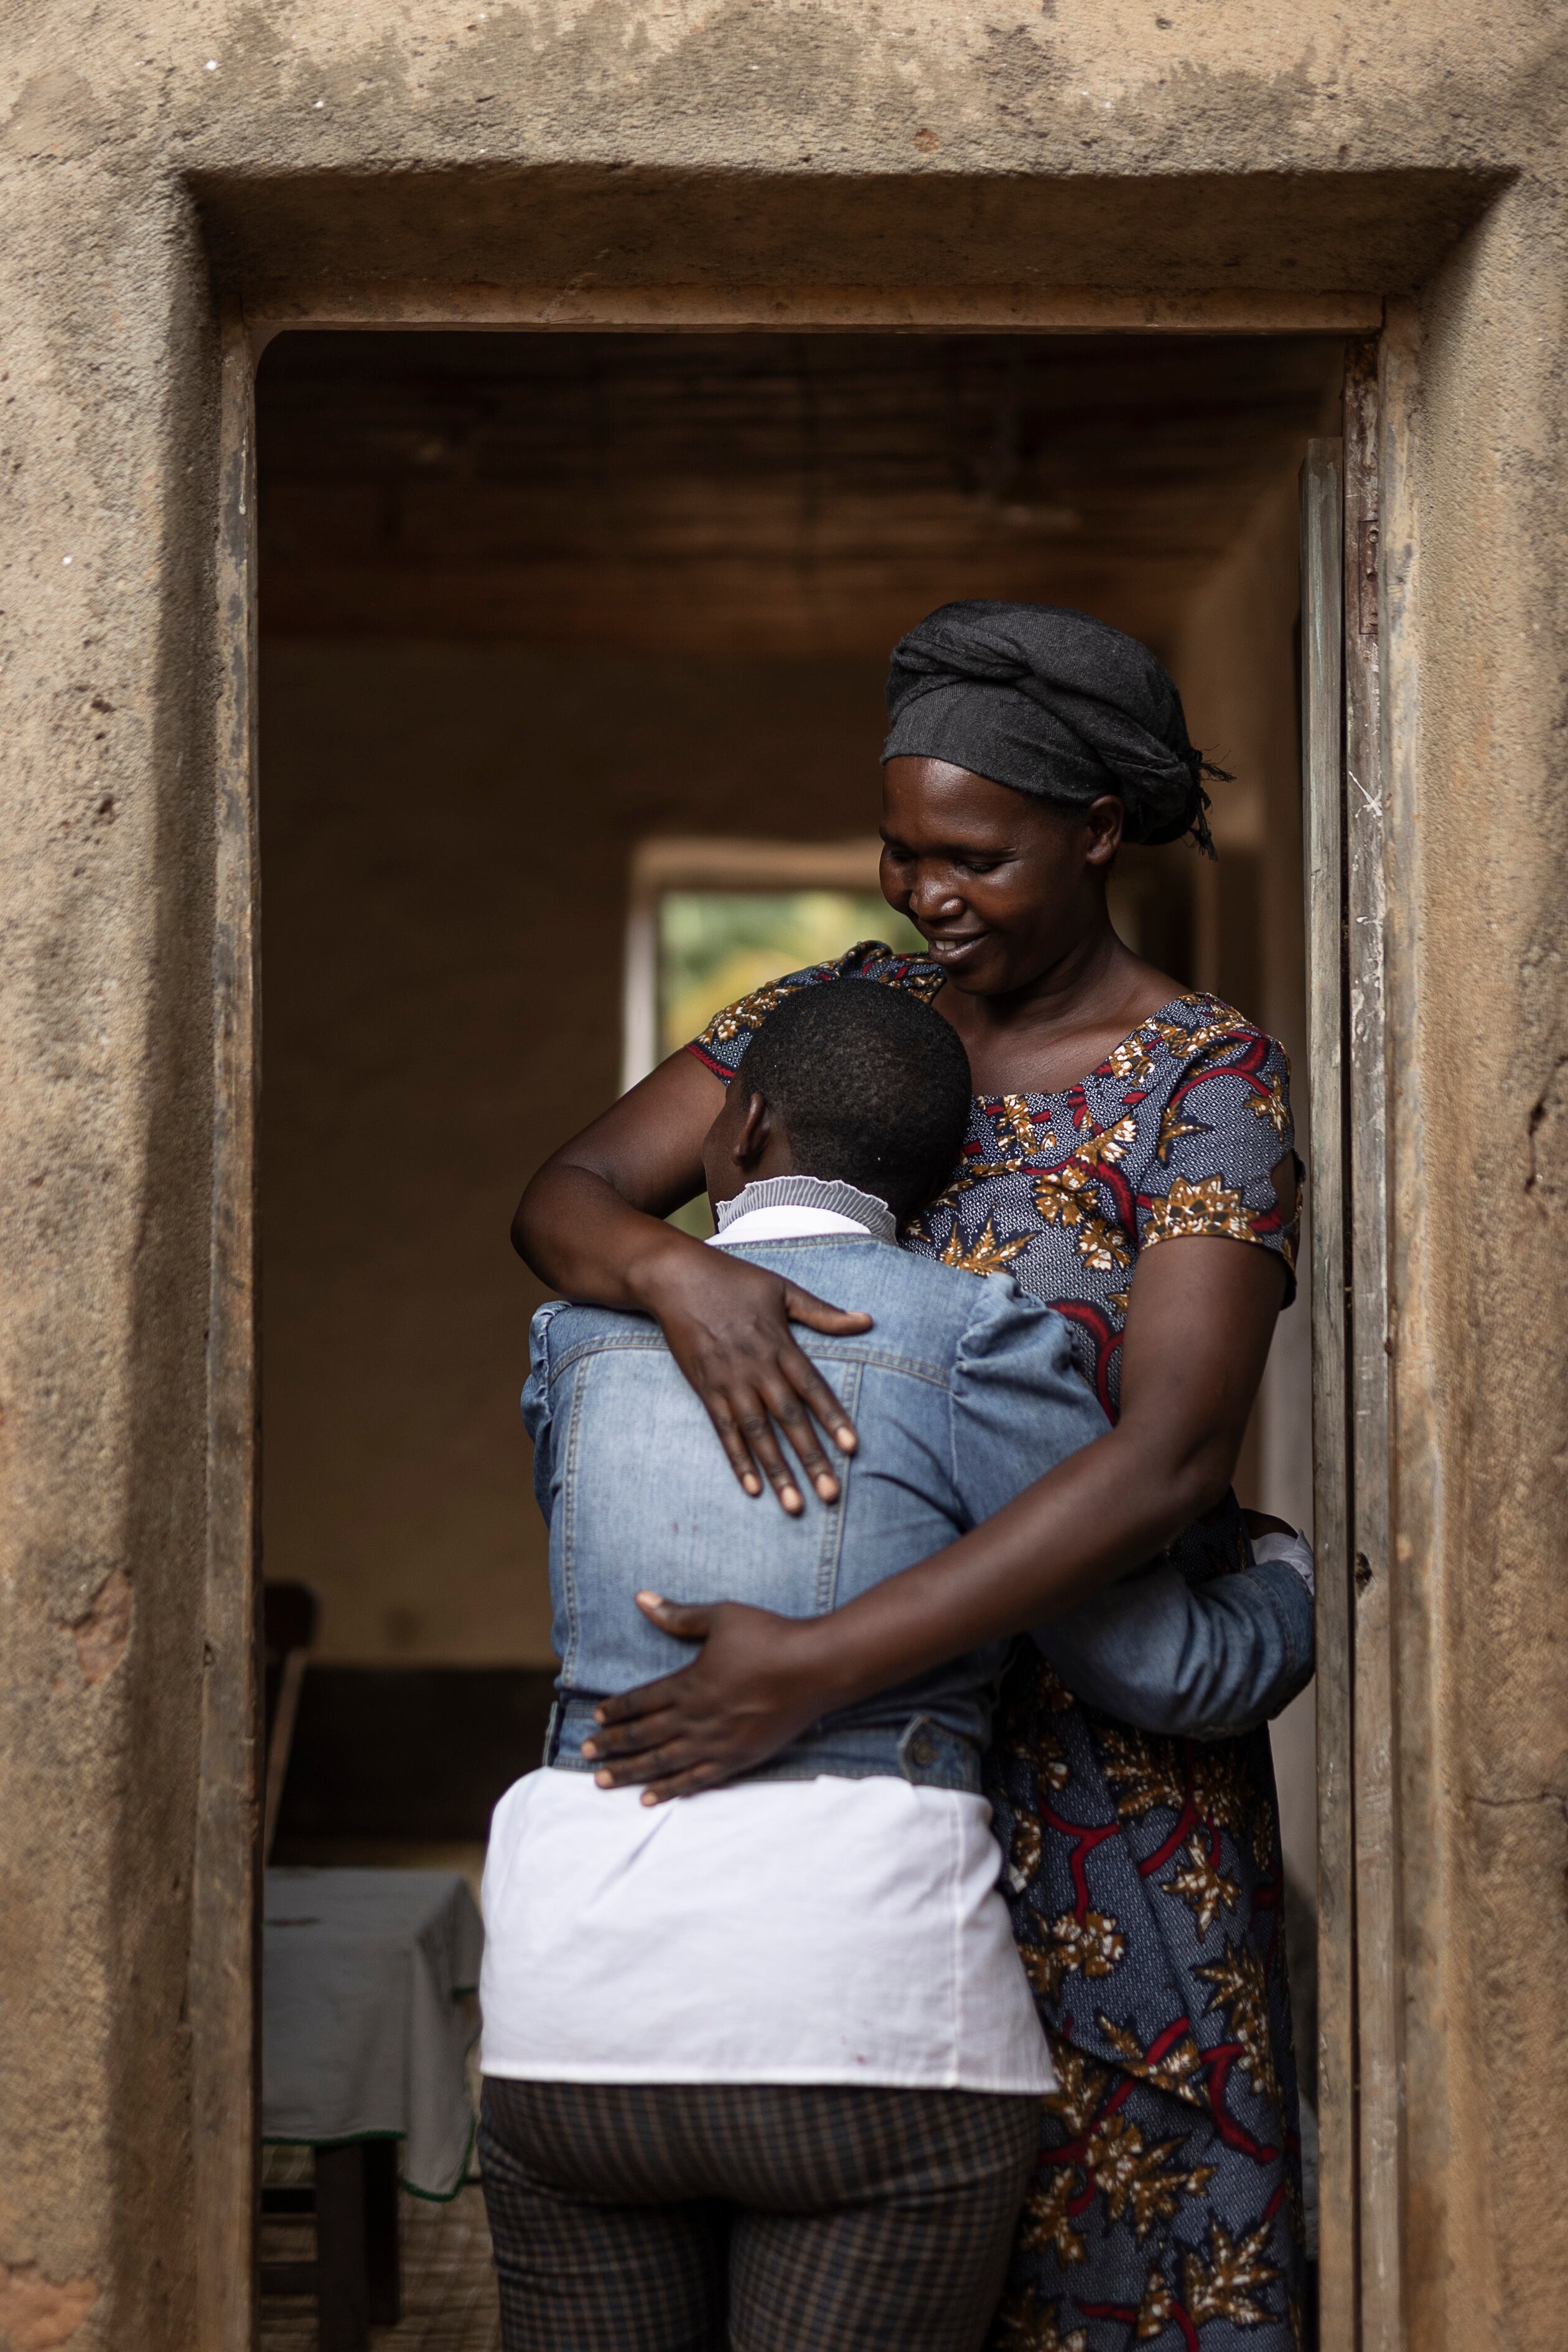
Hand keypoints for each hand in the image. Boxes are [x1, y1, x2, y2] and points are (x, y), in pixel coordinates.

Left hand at [580, 1595, 833, 1800]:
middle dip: (612, 1746)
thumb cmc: (770, 1636)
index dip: (616, 1711)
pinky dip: (670, 1790)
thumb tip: (641, 1598)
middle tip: (586, 1755)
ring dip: (630, 1773)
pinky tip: (649, 1799)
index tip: (596, 1719)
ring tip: (603, 1782)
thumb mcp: (722, 1617)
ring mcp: (717, 1743)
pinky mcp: (738, 1759)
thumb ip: (679, 1615)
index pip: (641, 1702)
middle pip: (644, 1737)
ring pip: (663, 1763)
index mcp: (690, 1684)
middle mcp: (697, 1718)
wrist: (816, 1668)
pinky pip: (696, 1780)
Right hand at [632, 1241, 870, 1513]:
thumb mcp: (783, 1289)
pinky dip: (738, 1460)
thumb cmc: (734, 1280)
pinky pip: (724, 1431)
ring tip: (795, 1504)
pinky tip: (753, 1488)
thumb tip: (867, 1321)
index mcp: (780, 1343)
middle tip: (831, 1494)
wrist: (675, 1278)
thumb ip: (824, 1313)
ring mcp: (728, 1381)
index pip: (812, 1388)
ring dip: (777, 1470)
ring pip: (758, 1433)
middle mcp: (756, 1367)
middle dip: (812, 1458)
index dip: (833, 1418)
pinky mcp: (705, 1389)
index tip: (852, 1448)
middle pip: (789, 1419)